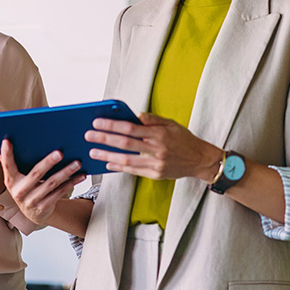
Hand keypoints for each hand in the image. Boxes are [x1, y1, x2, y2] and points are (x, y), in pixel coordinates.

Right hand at [0, 139, 86, 225]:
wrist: (33, 214)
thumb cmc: (26, 189)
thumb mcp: (17, 179)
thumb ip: (12, 163)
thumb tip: (4, 143)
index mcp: (11, 180)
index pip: (7, 165)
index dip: (6, 154)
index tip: (7, 141)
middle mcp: (19, 191)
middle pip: (36, 173)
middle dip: (48, 162)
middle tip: (60, 153)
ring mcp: (32, 201)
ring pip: (51, 184)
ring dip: (65, 172)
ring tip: (77, 163)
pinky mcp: (44, 207)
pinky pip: (60, 192)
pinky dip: (71, 183)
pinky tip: (80, 176)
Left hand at [85, 112, 220, 180]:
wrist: (200, 160)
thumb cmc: (184, 139)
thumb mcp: (171, 124)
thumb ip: (152, 120)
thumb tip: (134, 115)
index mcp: (159, 133)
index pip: (130, 128)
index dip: (112, 125)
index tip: (97, 122)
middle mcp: (157, 149)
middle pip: (125, 143)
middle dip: (104, 139)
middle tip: (88, 136)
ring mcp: (156, 163)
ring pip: (126, 160)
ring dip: (107, 155)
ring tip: (92, 152)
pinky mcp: (155, 174)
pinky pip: (133, 171)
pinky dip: (119, 167)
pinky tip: (107, 163)